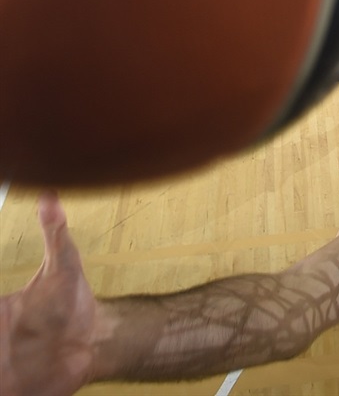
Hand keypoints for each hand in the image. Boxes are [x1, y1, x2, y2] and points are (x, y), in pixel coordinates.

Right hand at [0, 191, 95, 395]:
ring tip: (8, 371)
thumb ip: (54, 233)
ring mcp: (0, 370)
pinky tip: (12, 386)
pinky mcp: (12, 392)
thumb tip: (51, 194)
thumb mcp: (63, 266)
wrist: (97, 341)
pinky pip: (3, 392)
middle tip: (2, 348)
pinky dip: (5, 390)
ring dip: (0, 376)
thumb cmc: (76, 302)